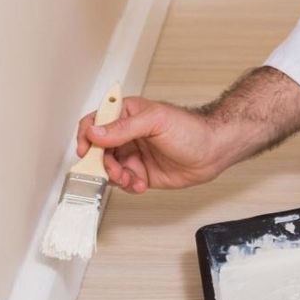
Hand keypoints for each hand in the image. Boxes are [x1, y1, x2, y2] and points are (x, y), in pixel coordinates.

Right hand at [75, 96, 232, 192]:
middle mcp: (126, 134)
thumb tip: (95, 132)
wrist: (213, 152)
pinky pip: (123, 182)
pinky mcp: (140, 172)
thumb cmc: (191, 129)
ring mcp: (133, 154)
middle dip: (101, 163)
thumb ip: (123, 128)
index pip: (95, 121)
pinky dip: (128, 185)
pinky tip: (140, 184)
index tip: (86, 150)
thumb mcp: (155, 122)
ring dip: (115, 176)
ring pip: (108, 168)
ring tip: (130, 178)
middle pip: (97, 150)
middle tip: (113, 170)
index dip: (86, 135)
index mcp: (127, 113)